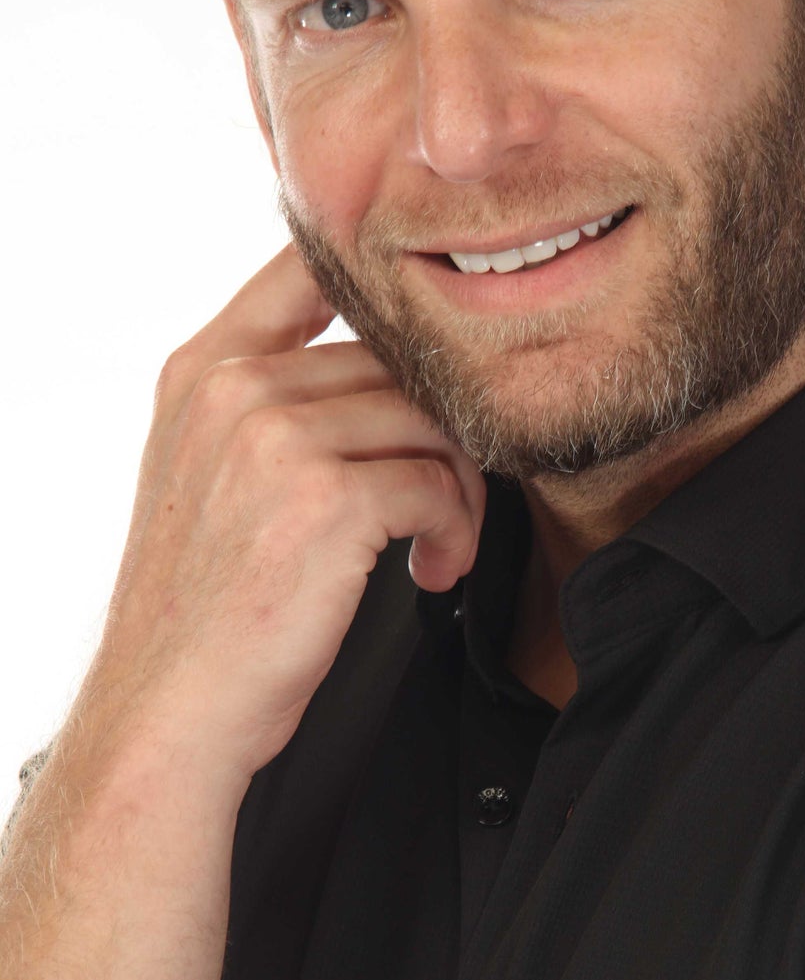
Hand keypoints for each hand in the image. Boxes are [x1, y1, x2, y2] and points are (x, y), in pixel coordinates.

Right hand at [84, 242, 485, 786]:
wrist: (172, 709)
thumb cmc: (205, 612)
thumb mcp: (207, 479)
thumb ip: (269, 407)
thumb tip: (381, 370)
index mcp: (202, 371)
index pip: (305, 269)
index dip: (386, 302)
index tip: (426, 357)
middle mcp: (236, 390)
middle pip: (396, 364)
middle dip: (440, 435)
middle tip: (443, 506)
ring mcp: (278, 439)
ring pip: (429, 424)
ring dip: (458, 491)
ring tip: (439, 547)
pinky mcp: (329, 500)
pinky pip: (438, 485)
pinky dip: (457, 533)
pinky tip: (433, 571)